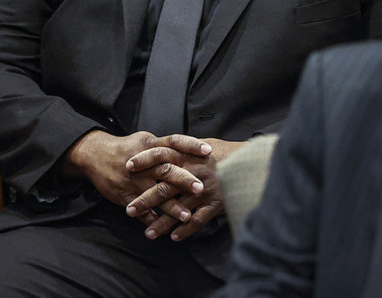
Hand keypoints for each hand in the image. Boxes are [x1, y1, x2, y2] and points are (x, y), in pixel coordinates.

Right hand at [63, 130, 211, 220]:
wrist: (94, 155)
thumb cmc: (127, 147)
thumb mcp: (146, 139)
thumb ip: (167, 146)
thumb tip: (193, 149)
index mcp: (151, 145)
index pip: (174, 141)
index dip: (191, 145)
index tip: (208, 151)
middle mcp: (144, 162)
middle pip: (166, 169)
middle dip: (184, 180)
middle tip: (201, 189)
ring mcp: (133, 180)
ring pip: (154, 194)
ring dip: (171, 207)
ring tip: (187, 217)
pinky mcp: (124, 195)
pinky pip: (139, 210)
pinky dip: (151, 220)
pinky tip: (164, 229)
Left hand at [125, 138, 243, 241]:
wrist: (253, 163)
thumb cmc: (229, 152)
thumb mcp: (206, 144)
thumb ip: (187, 149)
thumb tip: (167, 147)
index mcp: (191, 156)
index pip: (162, 155)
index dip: (145, 160)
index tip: (128, 167)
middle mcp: (195, 173)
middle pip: (165, 187)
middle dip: (145, 200)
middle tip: (129, 210)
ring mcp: (205, 190)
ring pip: (179, 209)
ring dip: (162, 222)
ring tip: (149, 234)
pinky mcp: (216, 204)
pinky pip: (198, 220)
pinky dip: (186, 230)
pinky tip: (175, 237)